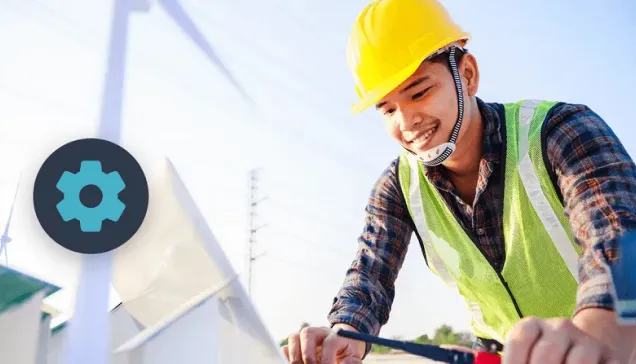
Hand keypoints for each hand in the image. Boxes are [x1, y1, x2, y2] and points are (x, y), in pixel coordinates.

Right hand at [281, 324, 365, 363]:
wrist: (340, 348)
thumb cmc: (346, 355)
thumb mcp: (353, 359)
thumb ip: (351, 363)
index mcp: (335, 336)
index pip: (331, 342)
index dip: (328, 358)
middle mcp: (319, 332)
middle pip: (308, 333)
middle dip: (308, 354)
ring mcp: (305, 337)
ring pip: (294, 337)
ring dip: (295, 356)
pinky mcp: (295, 344)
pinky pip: (285, 347)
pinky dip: (286, 358)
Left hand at [503, 316, 619, 363]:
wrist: (582, 347)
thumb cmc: (543, 356)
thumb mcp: (526, 354)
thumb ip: (516, 361)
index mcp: (532, 325)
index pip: (519, 341)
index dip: (514, 363)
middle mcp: (559, 327)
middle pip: (546, 354)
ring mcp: (586, 340)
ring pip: (577, 363)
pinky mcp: (610, 355)